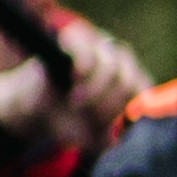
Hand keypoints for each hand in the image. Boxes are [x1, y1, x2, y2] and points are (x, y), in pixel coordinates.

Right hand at [0, 21, 153, 152]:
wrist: (30, 110)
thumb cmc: (68, 122)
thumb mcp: (96, 138)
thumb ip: (117, 137)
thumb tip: (127, 136)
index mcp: (132, 81)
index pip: (146, 91)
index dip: (129, 111)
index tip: (109, 127)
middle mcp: (120, 60)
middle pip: (130, 78)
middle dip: (109, 103)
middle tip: (88, 116)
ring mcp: (98, 46)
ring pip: (113, 63)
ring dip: (95, 88)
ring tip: (76, 102)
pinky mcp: (73, 39)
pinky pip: (88, 48)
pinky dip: (84, 68)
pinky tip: (74, 79)